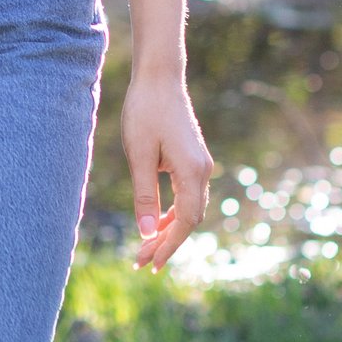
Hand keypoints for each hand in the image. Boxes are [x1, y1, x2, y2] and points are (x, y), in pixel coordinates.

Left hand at [123, 61, 211, 272]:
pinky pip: (187, 195)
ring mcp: (200, 164)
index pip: (184, 221)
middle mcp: (202, 171)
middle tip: (141, 261)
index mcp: (192, 172)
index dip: (168, 245)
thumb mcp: (139, 156)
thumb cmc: (145, 112)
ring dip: (169, 230)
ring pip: (189, 209)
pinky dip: (172, 212)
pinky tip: (156, 223)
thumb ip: (145, 196)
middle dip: (166, 242)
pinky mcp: (193, 159)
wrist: (158, 78)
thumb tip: (146, 233)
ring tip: (145, 248)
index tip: (149, 263)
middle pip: (189, 219)